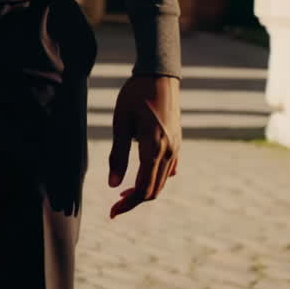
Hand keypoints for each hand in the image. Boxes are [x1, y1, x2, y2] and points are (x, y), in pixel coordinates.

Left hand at [109, 73, 180, 217]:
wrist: (159, 75)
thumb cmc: (135, 95)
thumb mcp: (120, 123)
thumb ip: (117, 155)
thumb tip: (113, 185)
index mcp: (154, 148)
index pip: (143, 188)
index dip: (127, 204)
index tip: (112, 213)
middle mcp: (169, 151)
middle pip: (154, 190)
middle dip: (134, 201)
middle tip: (114, 206)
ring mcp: (176, 147)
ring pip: (162, 181)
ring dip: (144, 190)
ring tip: (122, 192)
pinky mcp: (177, 142)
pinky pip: (168, 169)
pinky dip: (155, 179)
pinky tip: (140, 177)